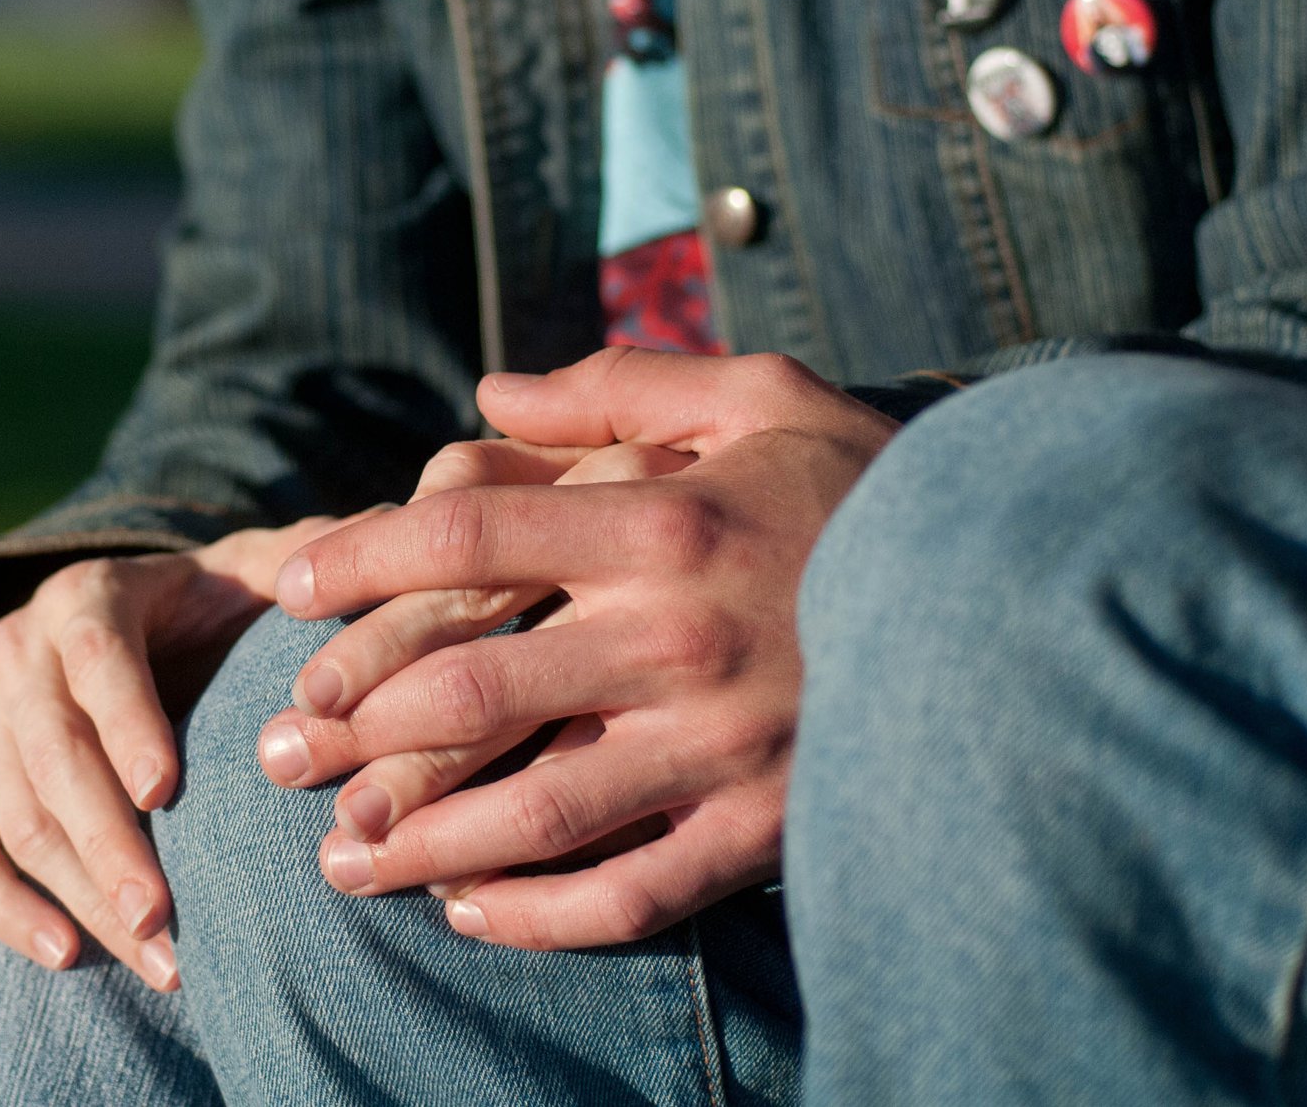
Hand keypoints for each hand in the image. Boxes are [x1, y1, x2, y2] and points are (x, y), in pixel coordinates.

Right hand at [0, 520, 332, 989]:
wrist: (104, 630)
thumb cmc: (205, 611)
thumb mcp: (252, 572)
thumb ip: (310, 561)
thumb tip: (383, 536)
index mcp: (88, 596)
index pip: (97, 656)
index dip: (126, 722)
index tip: (167, 791)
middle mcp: (16, 649)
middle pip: (49, 751)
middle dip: (106, 839)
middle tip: (166, 916)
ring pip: (13, 812)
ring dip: (80, 891)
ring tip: (157, 957)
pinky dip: (3, 907)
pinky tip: (66, 955)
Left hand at [261, 349, 896, 950]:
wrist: (1031, 598)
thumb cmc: (878, 485)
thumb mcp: (766, 396)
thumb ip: (623, 388)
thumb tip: (491, 393)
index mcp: (666, 524)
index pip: (465, 537)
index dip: (359, 559)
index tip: (290, 586)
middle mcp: (677, 641)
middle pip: (467, 690)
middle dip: (349, 724)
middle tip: (275, 746)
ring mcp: (721, 750)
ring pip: (530, 812)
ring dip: (415, 840)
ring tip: (337, 860)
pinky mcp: (766, 832)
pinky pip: (629, 894)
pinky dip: (538, 917)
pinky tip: (469, 915)